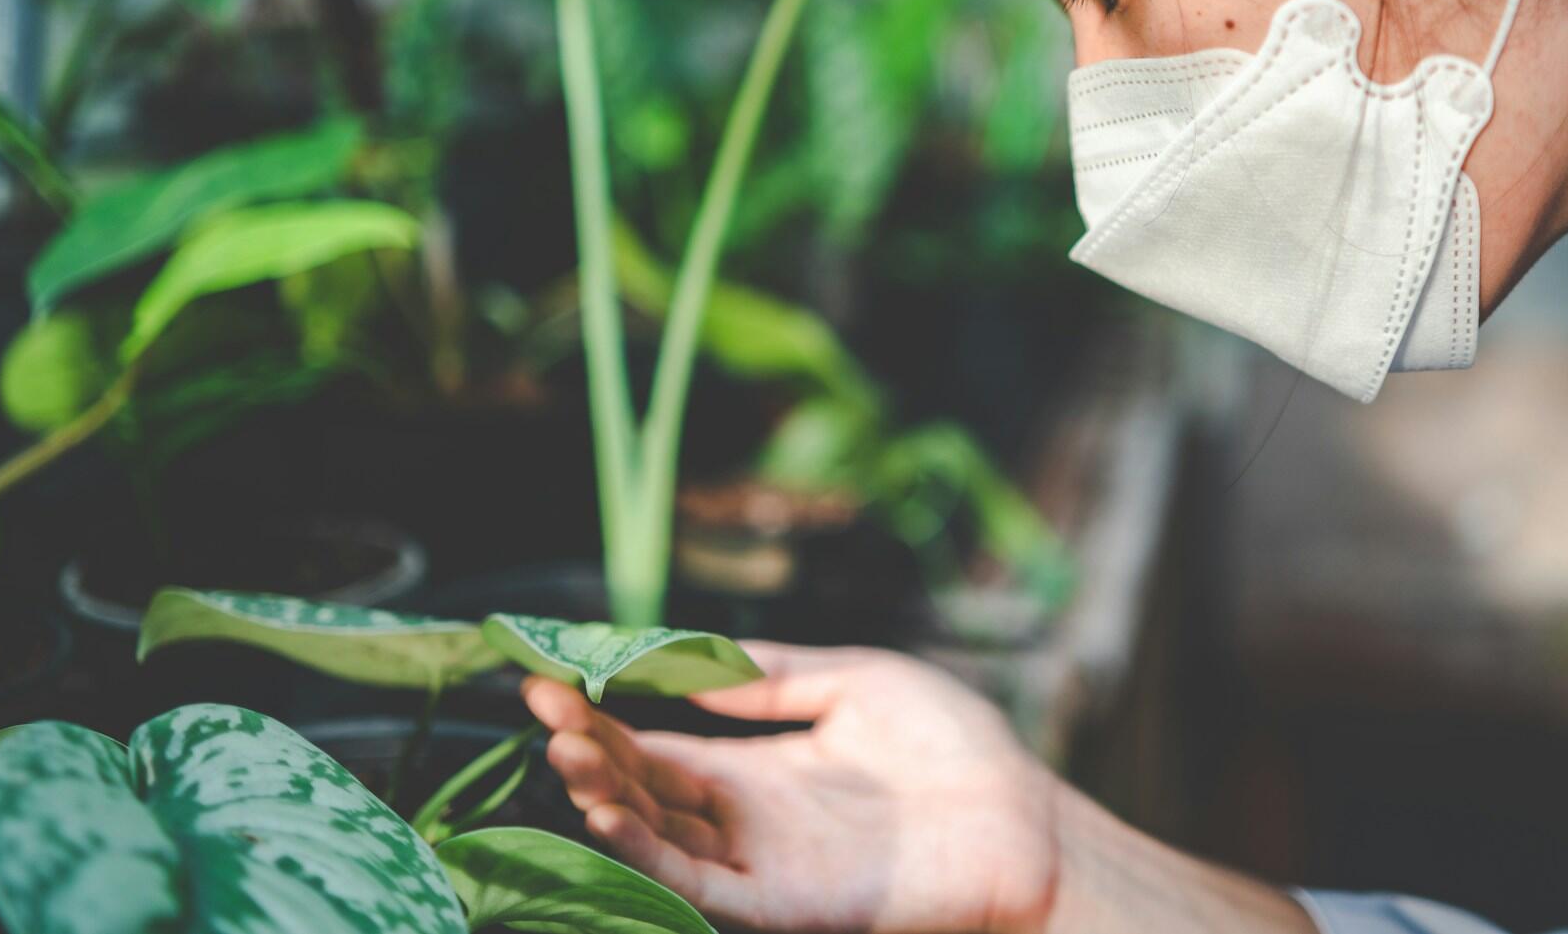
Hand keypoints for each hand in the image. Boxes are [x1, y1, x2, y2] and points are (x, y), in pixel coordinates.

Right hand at [522, 643, 1061, 933]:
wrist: (1026, 819)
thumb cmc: (957, 748)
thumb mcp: (856, 682)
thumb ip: (772, 677)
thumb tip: (688, 660)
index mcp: (763, 768)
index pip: (661, 745)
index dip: (607, 714)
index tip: (553, 675)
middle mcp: (749, 821)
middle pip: (646, 790)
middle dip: (589, 751)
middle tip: (541, 705)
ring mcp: (763, 865)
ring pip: (659, 839)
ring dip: (605, 798)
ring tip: (562, 751)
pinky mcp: (783, 906)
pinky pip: (698, 886)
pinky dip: (648, 854)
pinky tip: (611, 814)